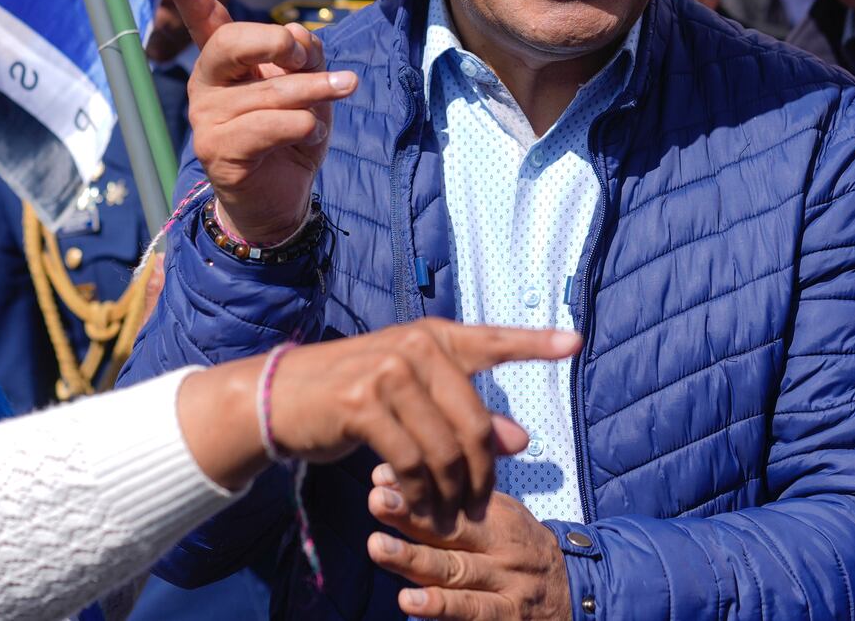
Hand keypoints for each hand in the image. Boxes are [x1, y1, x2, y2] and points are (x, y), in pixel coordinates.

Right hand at [153, 0, 356, 242]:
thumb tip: (299, 39)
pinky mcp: (217, 150)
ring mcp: (207, 118)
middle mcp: (207, 84)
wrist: (282, 198)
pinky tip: (312, 132)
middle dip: (273, 39)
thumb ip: (304, 56)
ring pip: (266, 89)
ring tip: (344, 87)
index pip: (204, 19)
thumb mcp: (308, 87)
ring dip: (314, 88)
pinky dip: (301, 124)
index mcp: (226, 62)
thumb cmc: (292, 136)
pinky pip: (266, 125)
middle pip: (228, 43)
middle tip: (301, 49)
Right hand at [177, 319, 580, 533]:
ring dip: (450, 494)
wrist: (280, 400)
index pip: (491, 340)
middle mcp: (412, 347)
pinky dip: (420, 494)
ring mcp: (387, 371)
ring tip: (448, 516)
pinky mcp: (362, 402)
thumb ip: (466, 416)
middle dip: (481, 474)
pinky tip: (419, 506)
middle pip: (474, 423)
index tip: (575, 342)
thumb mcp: (413, 402)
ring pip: (444, 449)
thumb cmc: (352, 399)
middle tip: (477, 506)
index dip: (535, 342)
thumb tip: (522, 439)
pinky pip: (411, 462)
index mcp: (430, 338)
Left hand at [367, 472, 570, 619]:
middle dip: (410, 518)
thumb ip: (455, 498)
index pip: (454, 501)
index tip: (381, 480)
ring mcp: (505, 587)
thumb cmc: (523, 548)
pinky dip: (441, 608)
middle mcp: (501, 550)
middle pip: (450, 533)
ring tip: (379, 549)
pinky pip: (472, 613)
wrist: (580, 594)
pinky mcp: (507, 619)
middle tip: (376, 502)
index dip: (417, 492)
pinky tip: (411, 604)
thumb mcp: (503, 515)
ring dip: (415, 561)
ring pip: (455, 573)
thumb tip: (391, 476)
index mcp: (498, 519)